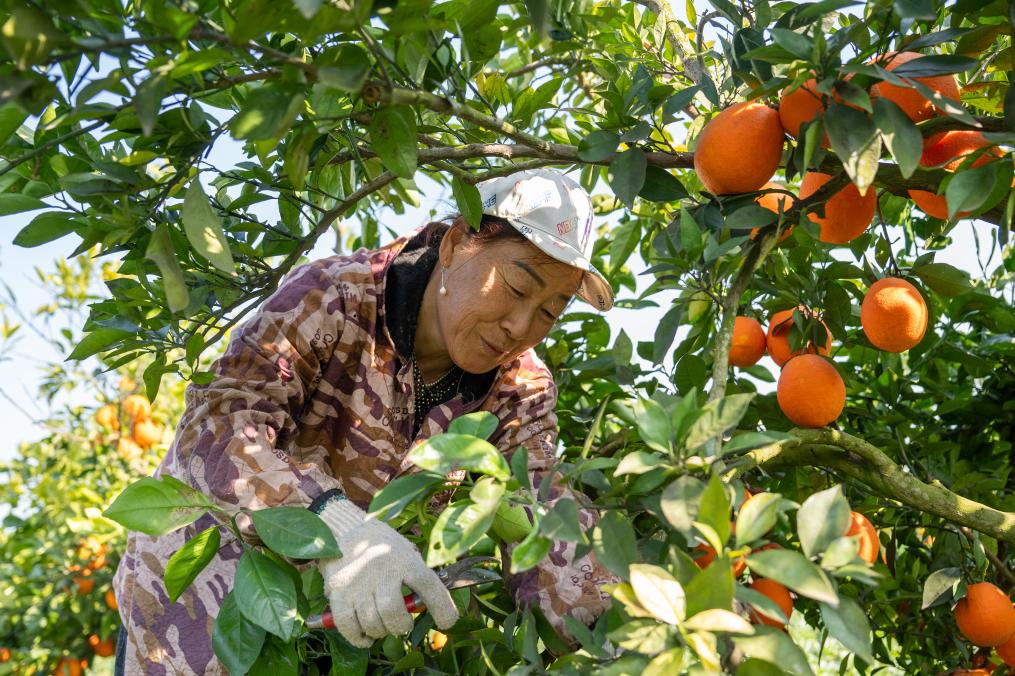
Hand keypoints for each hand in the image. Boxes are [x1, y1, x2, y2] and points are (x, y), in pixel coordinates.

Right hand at [313, 495, 458, 647]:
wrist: (345, 532)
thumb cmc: (383, 547)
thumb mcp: (405, 552)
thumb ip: (415, 575)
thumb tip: (425, 606)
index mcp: (404, 559)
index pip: (428, 585)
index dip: (441, 607)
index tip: (447, 622)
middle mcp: (381, 570)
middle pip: (392, 611)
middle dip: (401, 626)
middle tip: (402, 625)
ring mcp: (357, 582)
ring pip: (371, 622)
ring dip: (380, 632)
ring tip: (382, 626)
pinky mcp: (337, 592)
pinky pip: (348, 626)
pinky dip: (358, 637)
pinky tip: (365, 635)